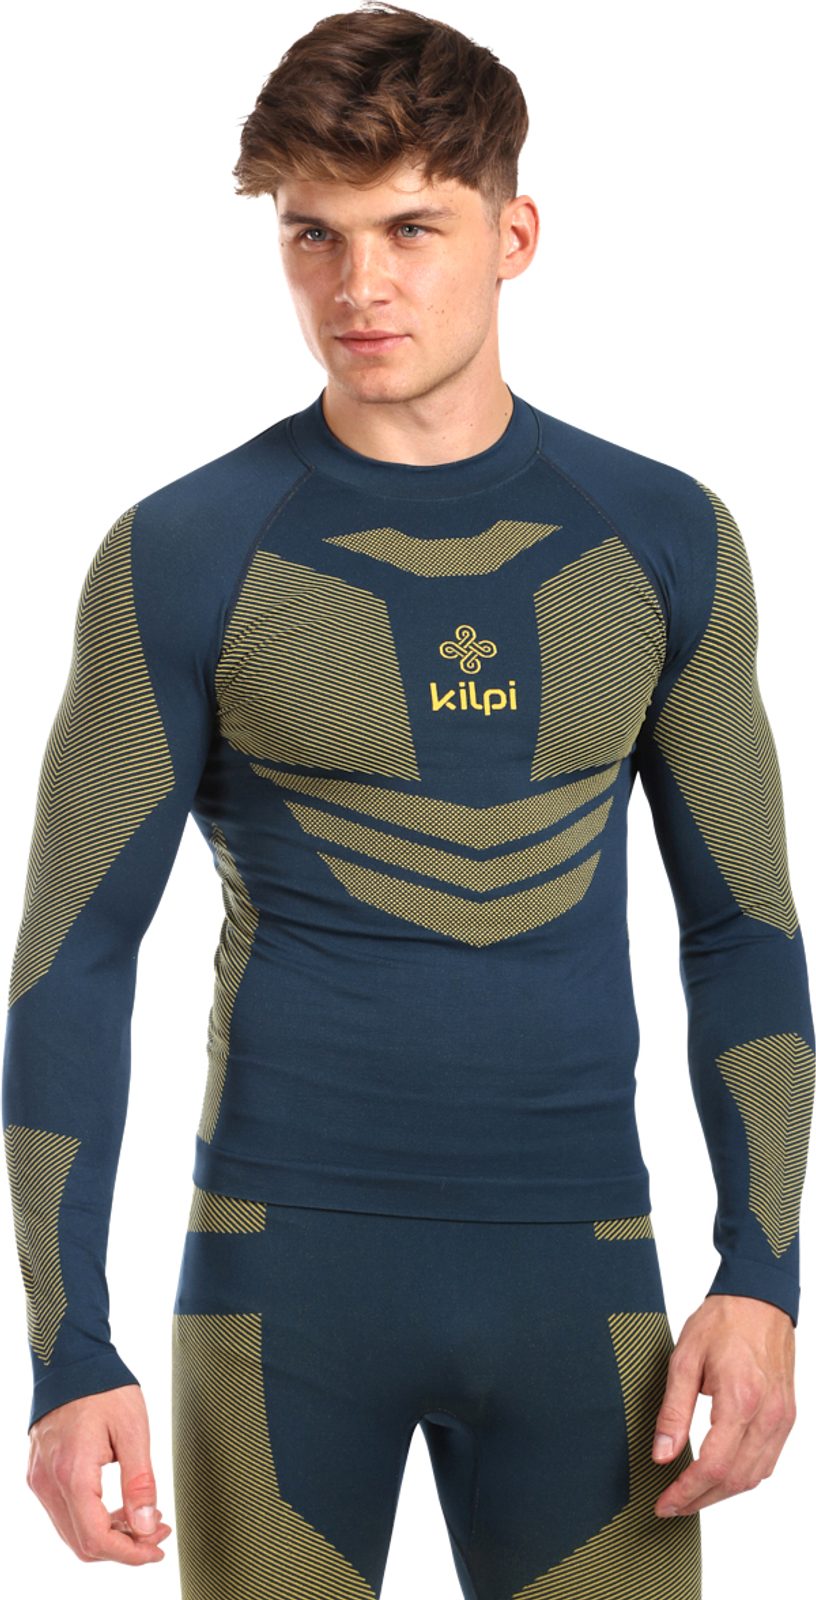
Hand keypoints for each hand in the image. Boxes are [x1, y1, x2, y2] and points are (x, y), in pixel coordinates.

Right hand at [26, 1383, 171, 1563]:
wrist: (71, 1358)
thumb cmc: (104, 1387)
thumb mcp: (133, 1429)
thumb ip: (140, 1482)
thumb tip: (148, 1526)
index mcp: (73, 1474)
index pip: (97, 1539)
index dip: (130, 1553)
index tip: (159, 1548)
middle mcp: (49, 1483)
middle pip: (83, 1544)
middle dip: (124, 1547)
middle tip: (159, 1531)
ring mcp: (40, 1479)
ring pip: (72, 1531)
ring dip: (109, 1534)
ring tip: (145, 1517)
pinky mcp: (40, 1472)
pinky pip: (64, 1512)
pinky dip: (91, 1519)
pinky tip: (119, 1505)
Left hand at [650, 1293, 795, 1516]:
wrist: (760, 1299)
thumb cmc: (723, 1322)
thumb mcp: (684, 1359)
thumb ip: (673, 1410)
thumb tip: (662, 1454)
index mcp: (740, 1400)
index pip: (713, 1466)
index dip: (686, 1492)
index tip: (665, 1503)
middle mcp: (767, 1415)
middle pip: (735, 1480)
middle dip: (700, 1500)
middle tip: (672, 1505)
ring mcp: (782, 1419)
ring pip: (754, 1477)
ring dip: (722, 1493)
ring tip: (691, 1495)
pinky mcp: (787, 1417)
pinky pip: (768, 1461)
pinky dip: (744, 1477)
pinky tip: (721, 1476)